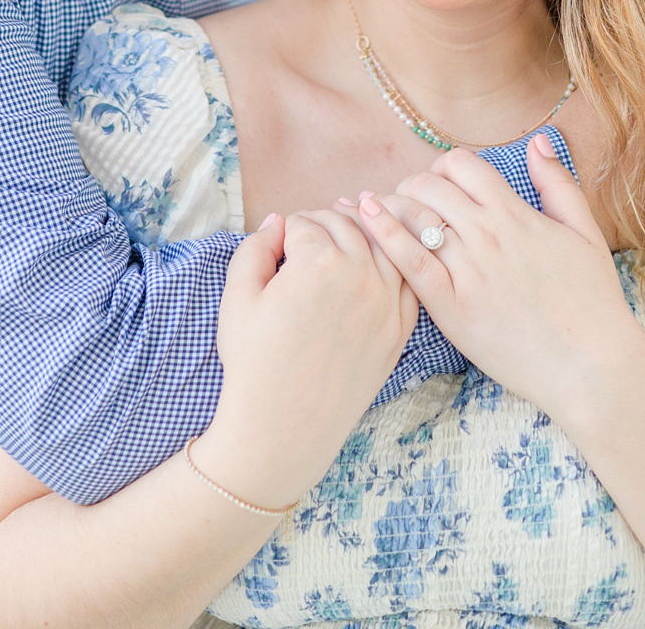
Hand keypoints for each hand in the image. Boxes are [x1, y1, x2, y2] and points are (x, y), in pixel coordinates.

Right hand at [197, 209, 416, 508]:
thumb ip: (255, 247)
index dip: (285, 227)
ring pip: (383, 247)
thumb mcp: (237, 296)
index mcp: (318, 262)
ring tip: (343, 237)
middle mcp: (361, 277)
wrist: (285, 424)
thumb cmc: (254, 360)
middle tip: (304, 235)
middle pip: (347, 225)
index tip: (275, 242)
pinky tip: (376, 266)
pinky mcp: (399, 331)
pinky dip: (394, 266)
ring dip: (363, 235)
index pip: (304, 221)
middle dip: (323, 222)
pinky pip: (407, 284)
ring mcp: (387, 305)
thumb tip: (278, 223)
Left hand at [351, 135, 641, 424]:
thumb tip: (538, 141)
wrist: (592, 367)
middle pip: (429, 185)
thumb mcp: (585, 234)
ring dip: (393, 205)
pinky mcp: (450, 304)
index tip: (444, 185)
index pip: (461, 164)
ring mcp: (466, 269)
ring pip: (412, 215)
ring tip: (385, 211)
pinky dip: (382, 232)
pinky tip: (364, 214)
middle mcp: (487, 235)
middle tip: (415, 204)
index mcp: (515, 215)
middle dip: (416, 186)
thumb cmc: (594, 303)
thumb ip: (558, 184)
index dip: (445, 166)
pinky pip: (407, 259)